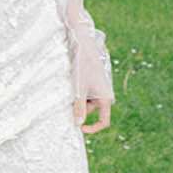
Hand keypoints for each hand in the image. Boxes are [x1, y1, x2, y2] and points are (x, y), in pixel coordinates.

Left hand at [65, 0, 113, 138]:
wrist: (83, 44)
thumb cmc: (82, 66)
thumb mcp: (78, 89)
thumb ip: (79, 107)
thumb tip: (78, 124)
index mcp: (106, 98)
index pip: (104, 121)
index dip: (93, 128)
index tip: (80, 128)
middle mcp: (104, 94)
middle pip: (91, 110)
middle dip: (79, 109)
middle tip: (66, 101)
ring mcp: (98, 87)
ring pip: (86, 101)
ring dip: (76, 99)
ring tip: (69, 87)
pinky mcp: (92, 81)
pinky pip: (85, 92)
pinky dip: (77, 92)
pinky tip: (70, 82)